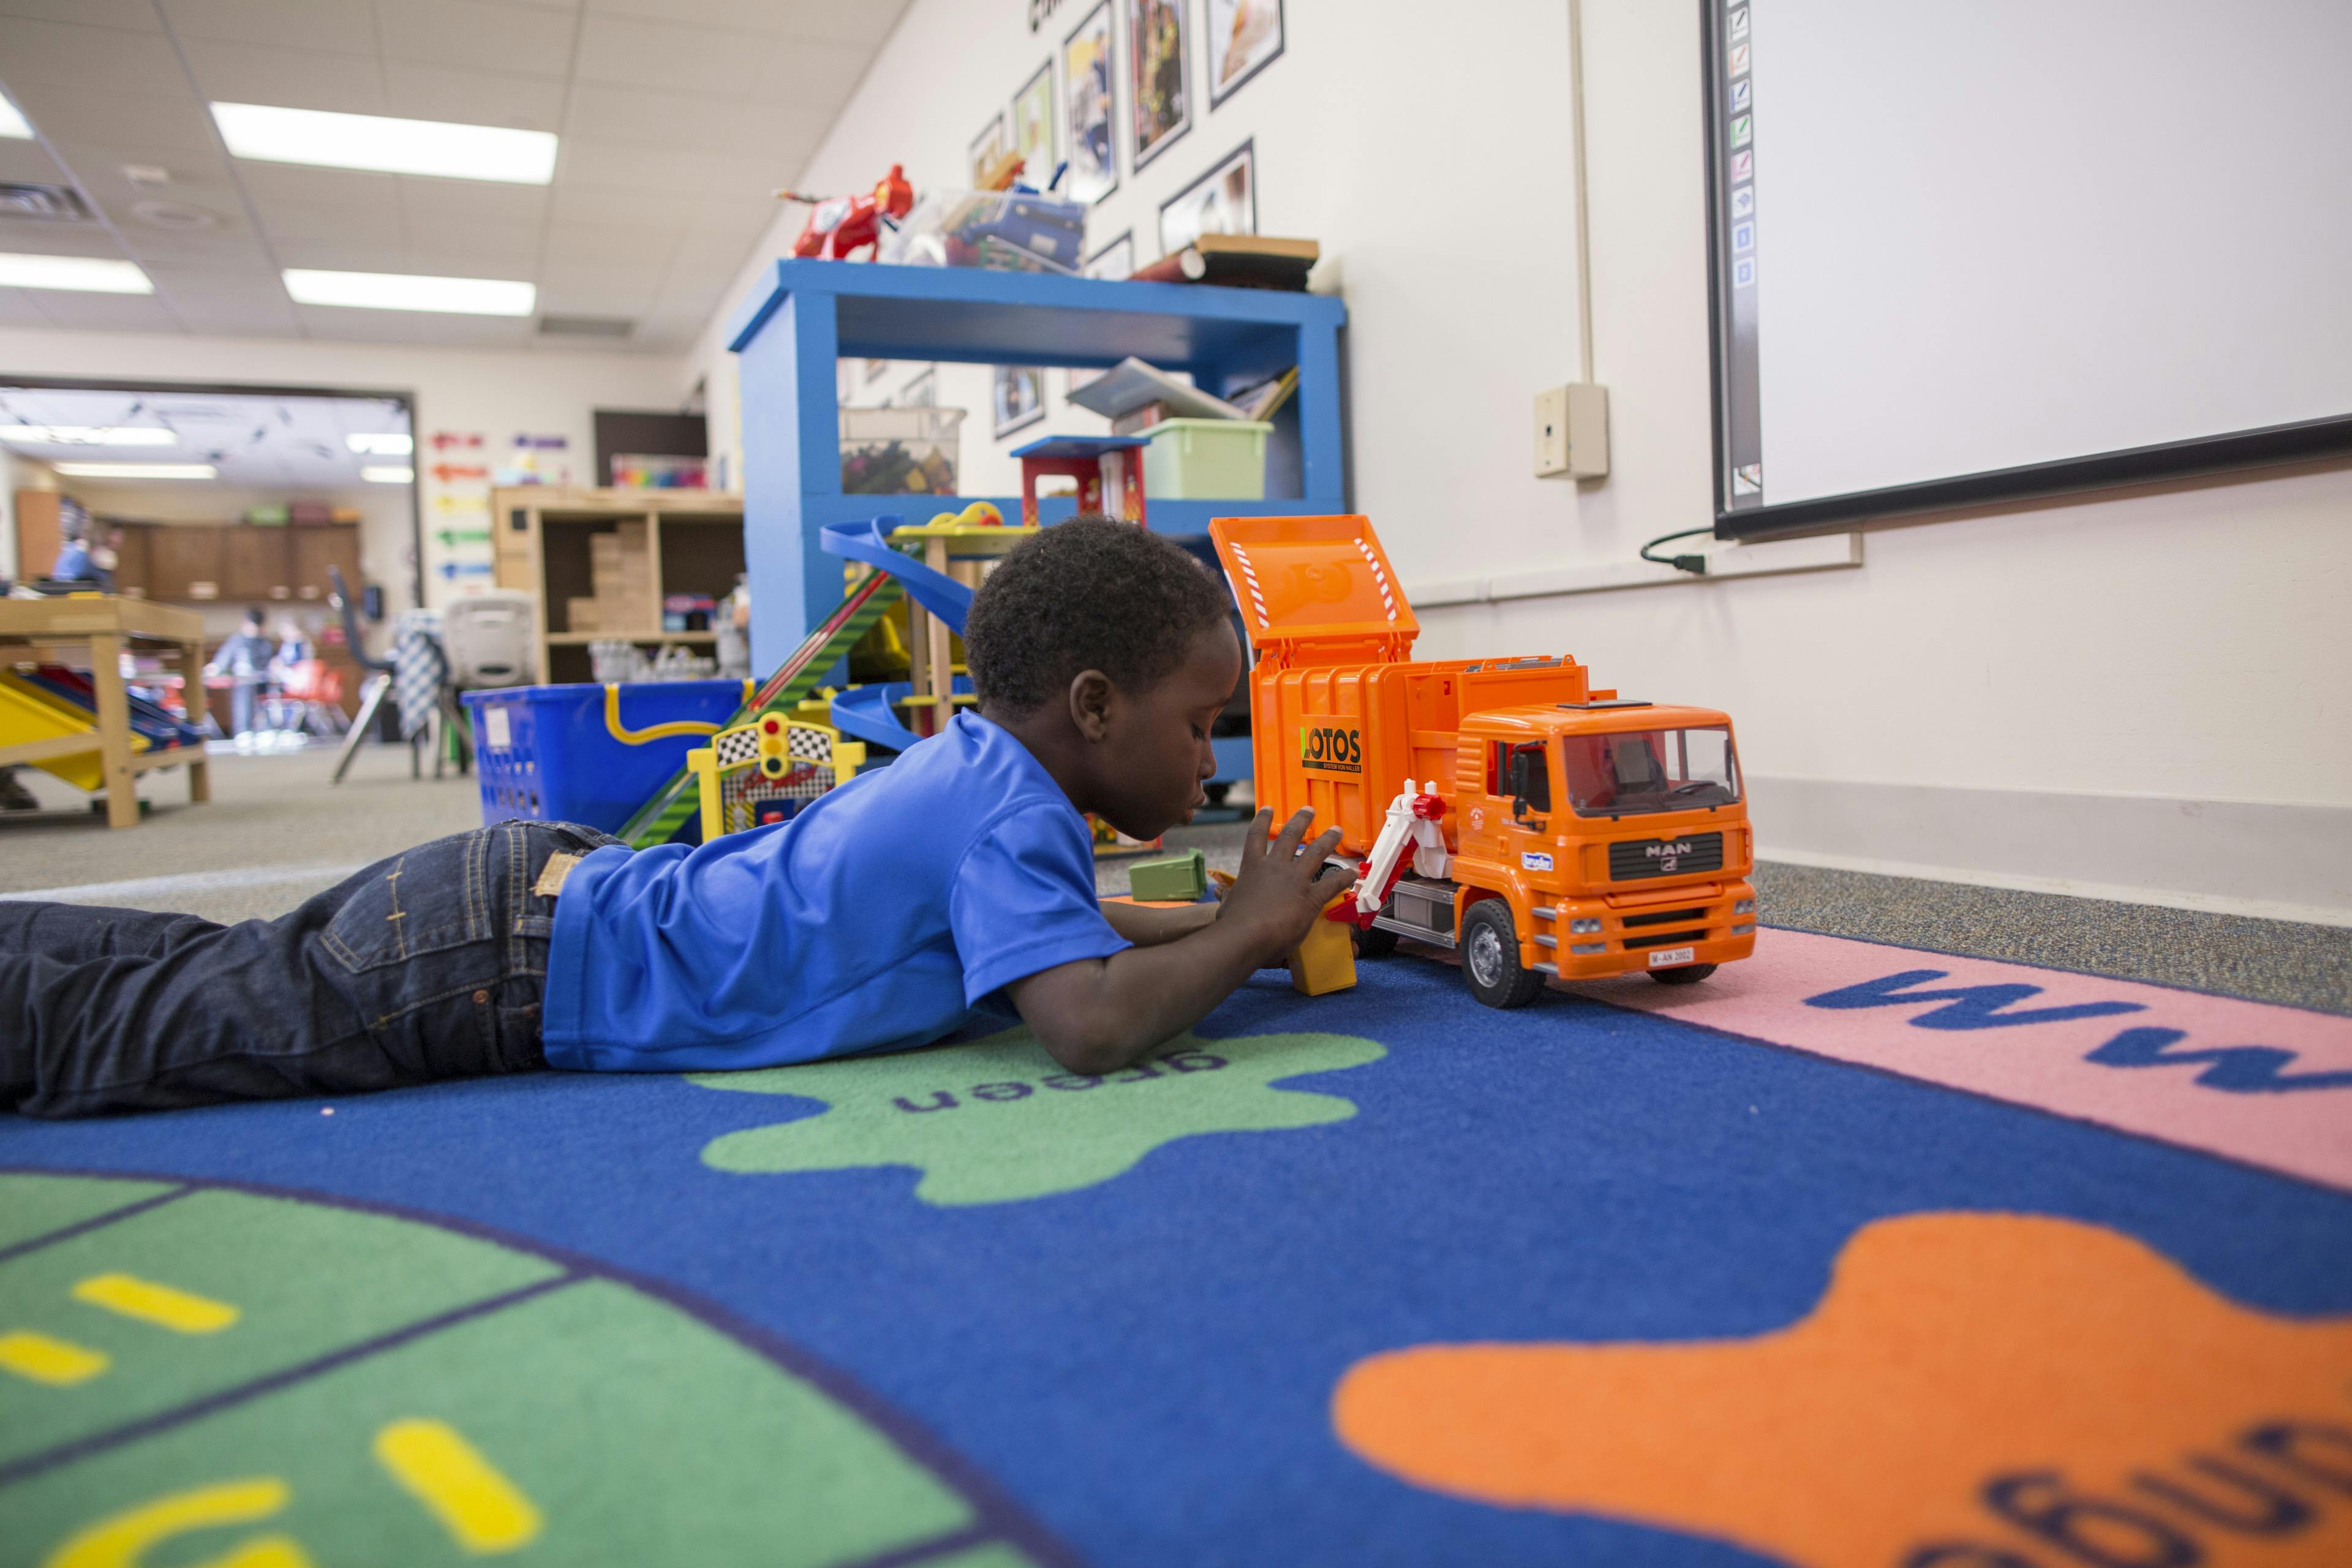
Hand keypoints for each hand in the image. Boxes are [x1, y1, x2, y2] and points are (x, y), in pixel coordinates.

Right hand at [1218, 808, 1348, 966]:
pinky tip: (1352, 873)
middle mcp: (1275, 866)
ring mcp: (1295, 879)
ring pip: (1316, 852)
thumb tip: (1219, 894)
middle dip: (1301, 820)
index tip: (1268, 808)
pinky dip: (1344, 877)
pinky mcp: (1311, 897)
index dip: (1262, 820)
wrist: (1247, 935)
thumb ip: (1228, 896)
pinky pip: (1332, 883)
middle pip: (1290, 836)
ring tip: (1336, 829)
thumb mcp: (1226, 905)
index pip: (1255, 836)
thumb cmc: (1232, 923)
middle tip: (1309, 810)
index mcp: (1252, 867)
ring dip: (1328, 839)